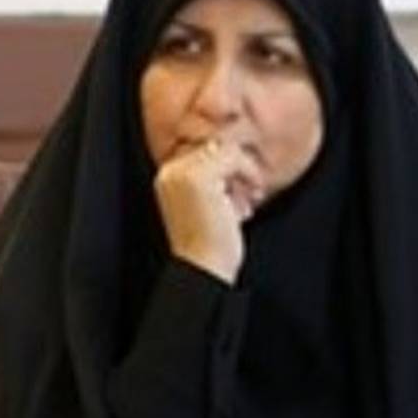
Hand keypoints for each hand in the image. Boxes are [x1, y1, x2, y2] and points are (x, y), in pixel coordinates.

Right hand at [153, 138, 265, 283]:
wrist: (204, 269)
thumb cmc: (211, 243)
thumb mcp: (212, 203)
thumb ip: (217, 178)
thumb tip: (239, 153)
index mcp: (168, 177)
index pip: (207, 152)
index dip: (230, 171)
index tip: (239, 198)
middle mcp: (169, 171)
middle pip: (218, 147)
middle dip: (238, 172)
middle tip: (248, 200)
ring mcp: (182, 172)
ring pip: (228, 150)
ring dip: (245, 175)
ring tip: (247, 204)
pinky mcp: (197, 177)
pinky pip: (234, 157)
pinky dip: (249, 176)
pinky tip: (247, 205)